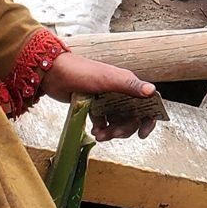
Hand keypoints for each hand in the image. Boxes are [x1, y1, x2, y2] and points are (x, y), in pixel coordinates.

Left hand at [40, 52, 158, 139]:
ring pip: (118, 121)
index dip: (148, 119)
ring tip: (99, 135)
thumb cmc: (81, 72)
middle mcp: (120, 92)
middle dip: (124, 128)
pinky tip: (93, 132)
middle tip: (113, 134)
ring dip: (112, 131)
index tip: (142, 134)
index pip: (147, 102)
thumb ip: (130, 86)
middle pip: (132, 117)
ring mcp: (107, 100)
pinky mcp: (95, 107)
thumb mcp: (107, 80)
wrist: (54, 74)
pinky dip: (101, 129)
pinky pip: (104, 122)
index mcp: (127, 84)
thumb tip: (152, 91)